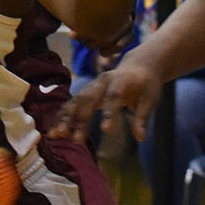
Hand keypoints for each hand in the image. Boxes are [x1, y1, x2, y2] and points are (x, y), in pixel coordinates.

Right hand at [49, 50, 165, 142]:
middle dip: (78, 119)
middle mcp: (101, 81)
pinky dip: (62, 117)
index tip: (106, 131)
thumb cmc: (146, 83)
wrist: (138, 65)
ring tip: (55, 135)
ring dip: (64, 119)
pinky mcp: (86, 92)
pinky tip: (54, 130)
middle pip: (87, 100)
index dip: (109, 113)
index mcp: (120, 80)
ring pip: (75, 102)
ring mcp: (91, 86)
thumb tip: (140, 138)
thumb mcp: (150, 99)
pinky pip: (71, 104)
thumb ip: (142, 117)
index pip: (113, 97)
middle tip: (73, 139)